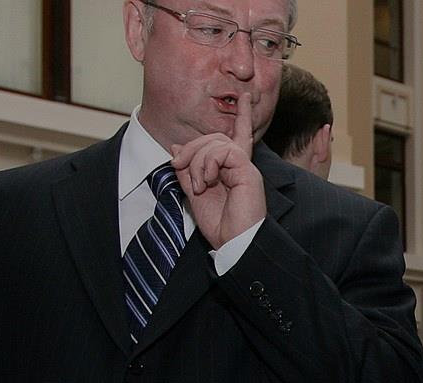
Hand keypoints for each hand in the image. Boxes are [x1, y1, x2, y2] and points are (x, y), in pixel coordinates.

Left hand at [170, 92, 265, 249]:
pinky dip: (208, 164)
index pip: (238, 137)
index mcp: (232, 171)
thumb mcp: (194, 195)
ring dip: (197, 160)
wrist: (235, 245)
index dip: (243, 116)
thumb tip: (175, 148)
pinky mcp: (247, 172)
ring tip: (198, 184)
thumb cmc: (220, 226)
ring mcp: (245, 168)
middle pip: (215, 138)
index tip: (246, 97)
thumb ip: (186, 171)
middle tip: (177, 165)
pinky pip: (224, 152)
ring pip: (216, 142)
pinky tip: (207, 181)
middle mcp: (242, 166)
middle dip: (191, 148)